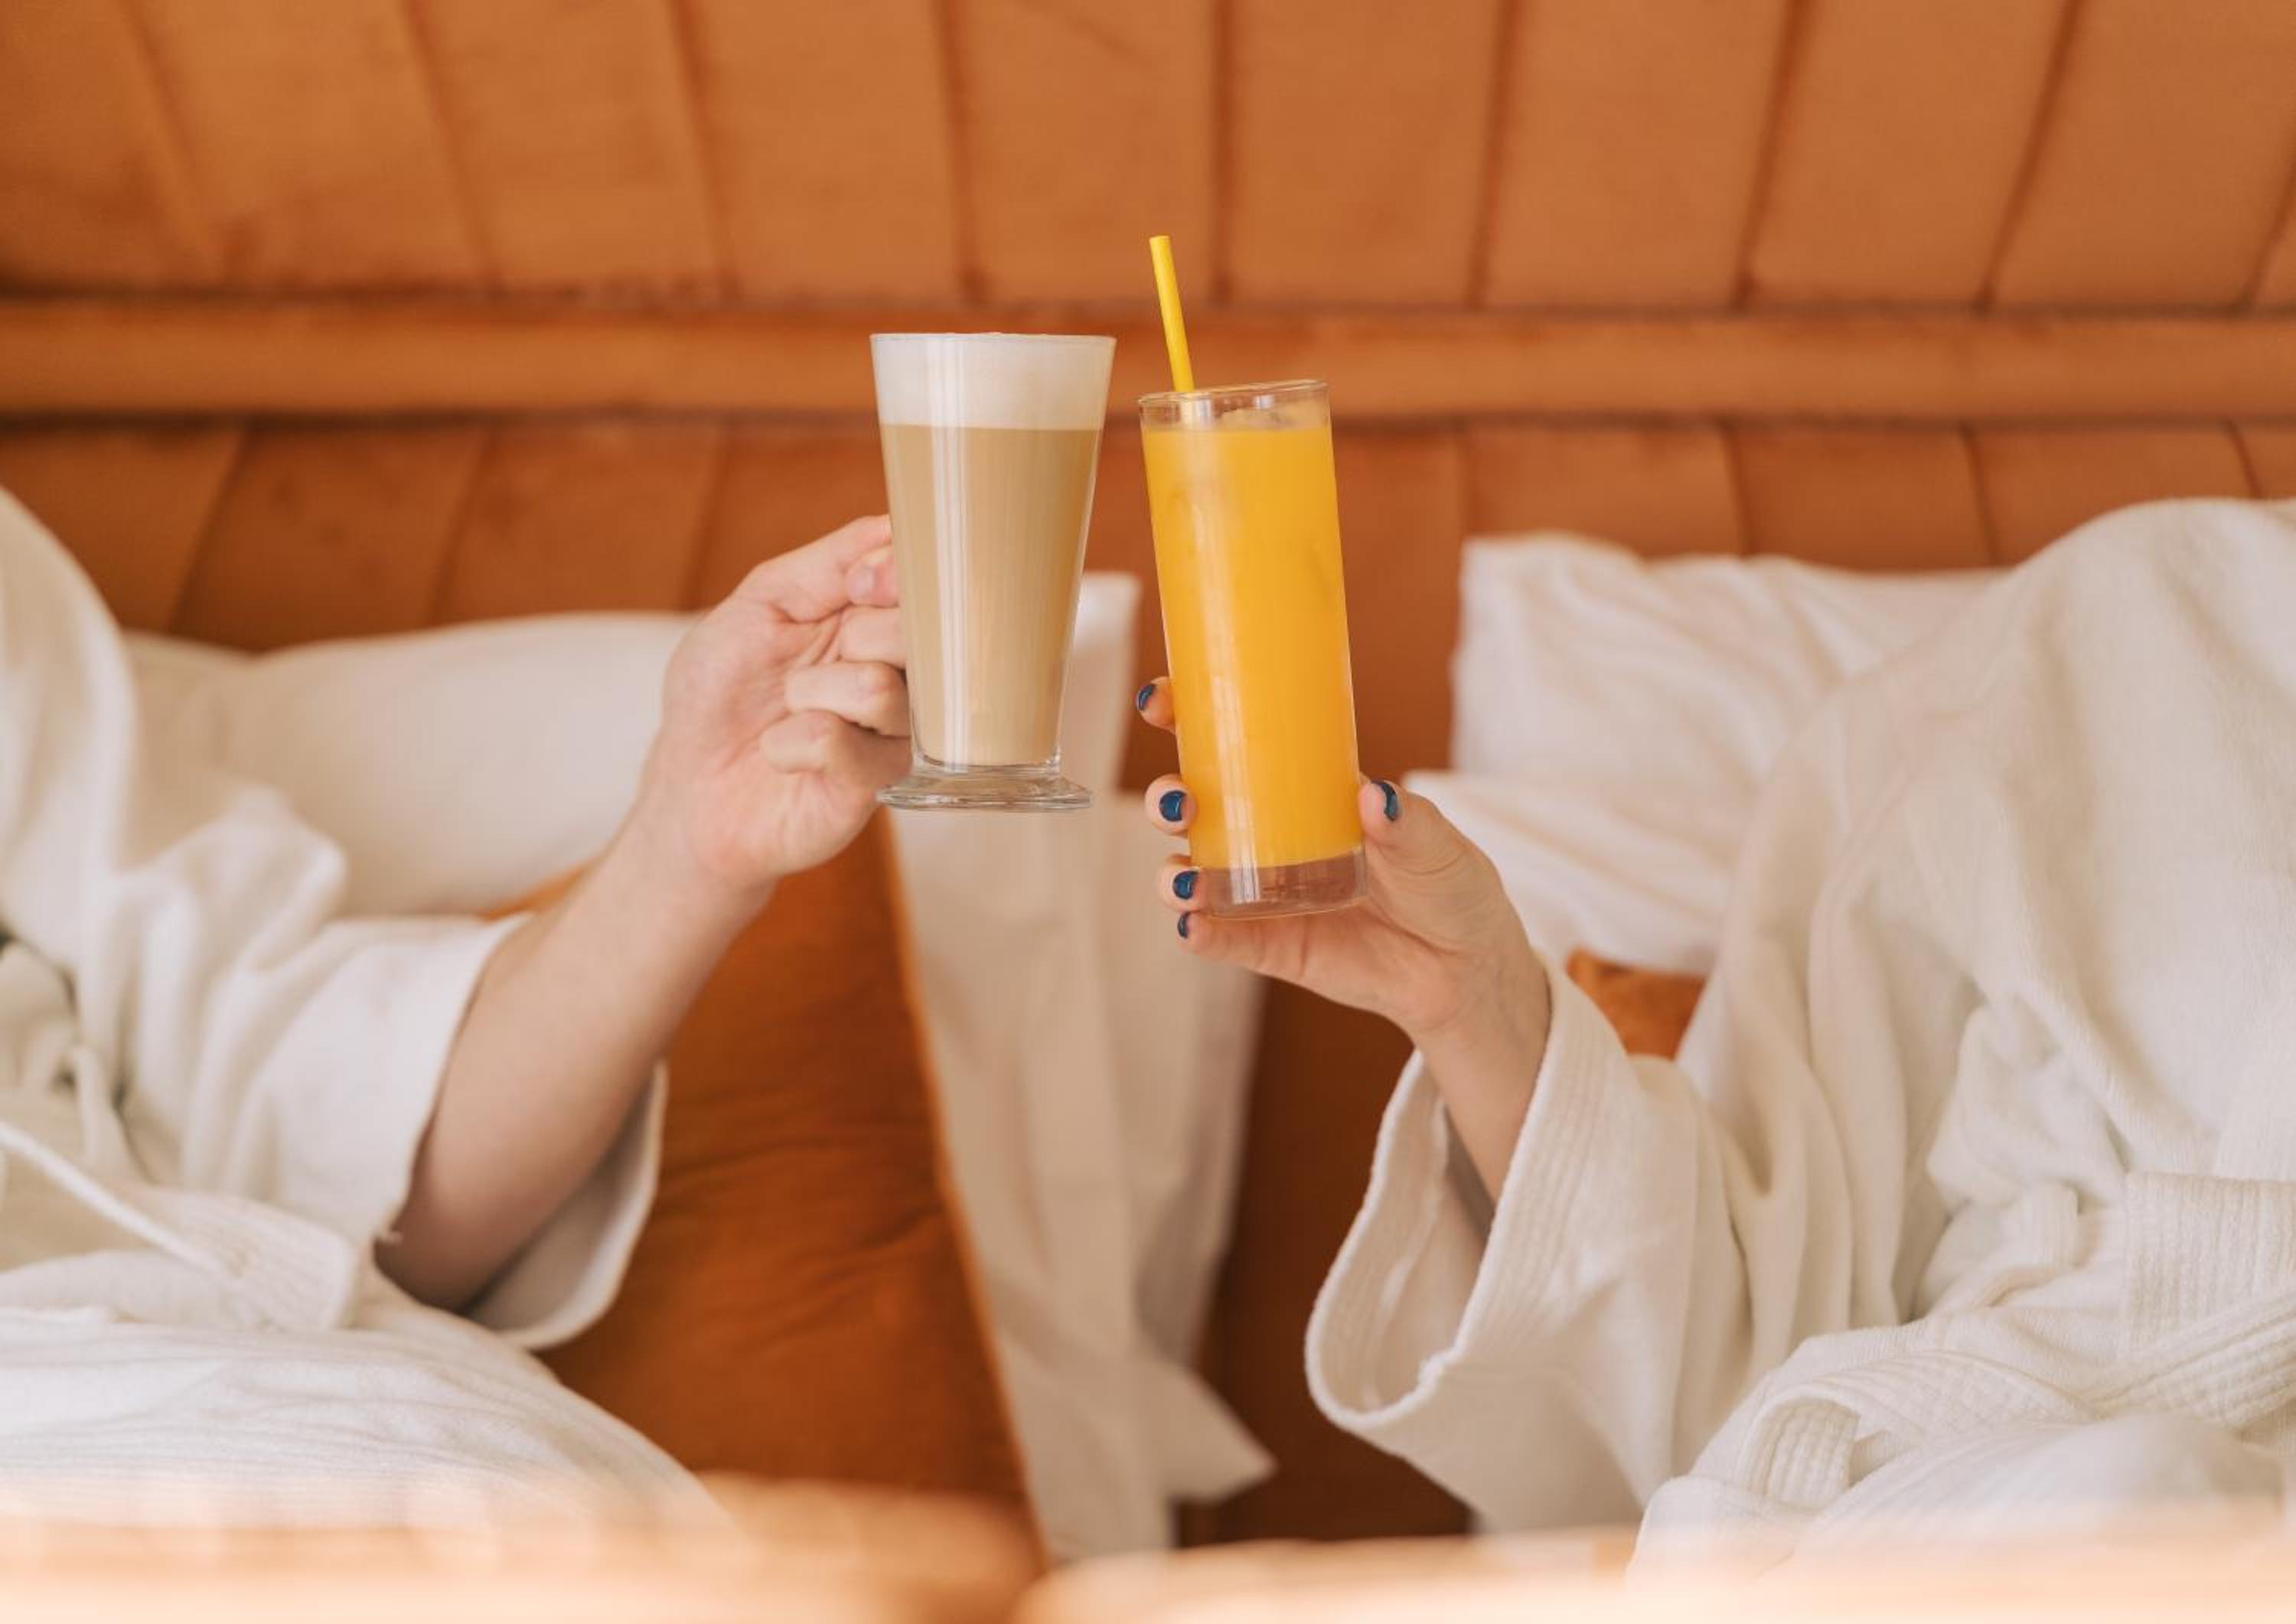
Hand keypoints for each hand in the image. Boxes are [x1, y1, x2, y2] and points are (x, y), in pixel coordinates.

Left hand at [632, 515, 908, 914]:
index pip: (928, 582)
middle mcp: (905, 674)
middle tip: (806, 665)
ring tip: (788, 709)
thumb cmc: (722, 690)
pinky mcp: (878, 785)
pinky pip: (843, 742)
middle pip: (921, 632)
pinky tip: (782, 753)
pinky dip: (792, 741)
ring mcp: (898, 732)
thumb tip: (896, 526)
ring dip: (810, 693)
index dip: (895, 575)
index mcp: (880, 620)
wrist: (693, 783)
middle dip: (849, 637)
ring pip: (881, 689)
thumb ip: (829, 562)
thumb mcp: (761, 602)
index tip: (855, 588)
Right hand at [1137, 677, 1549, 1192]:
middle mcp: (1267, 839)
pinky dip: (1197, 932)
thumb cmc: (1448, 885)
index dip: (1187, 718)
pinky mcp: (1269, 947)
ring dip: (1171, 874)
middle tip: (1179, 801)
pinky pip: (1220, 940)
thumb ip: (1405, 822)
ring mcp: (1262, 894)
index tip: (1163, 701)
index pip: (1231, 745)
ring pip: (1191, 874)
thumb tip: (1371, 795)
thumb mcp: (1436, 843)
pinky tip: (1193, 927)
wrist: (1464, 967)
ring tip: (1184, 882)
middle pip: (1193, 808)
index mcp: (1299, 793)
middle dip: (1167, 798)